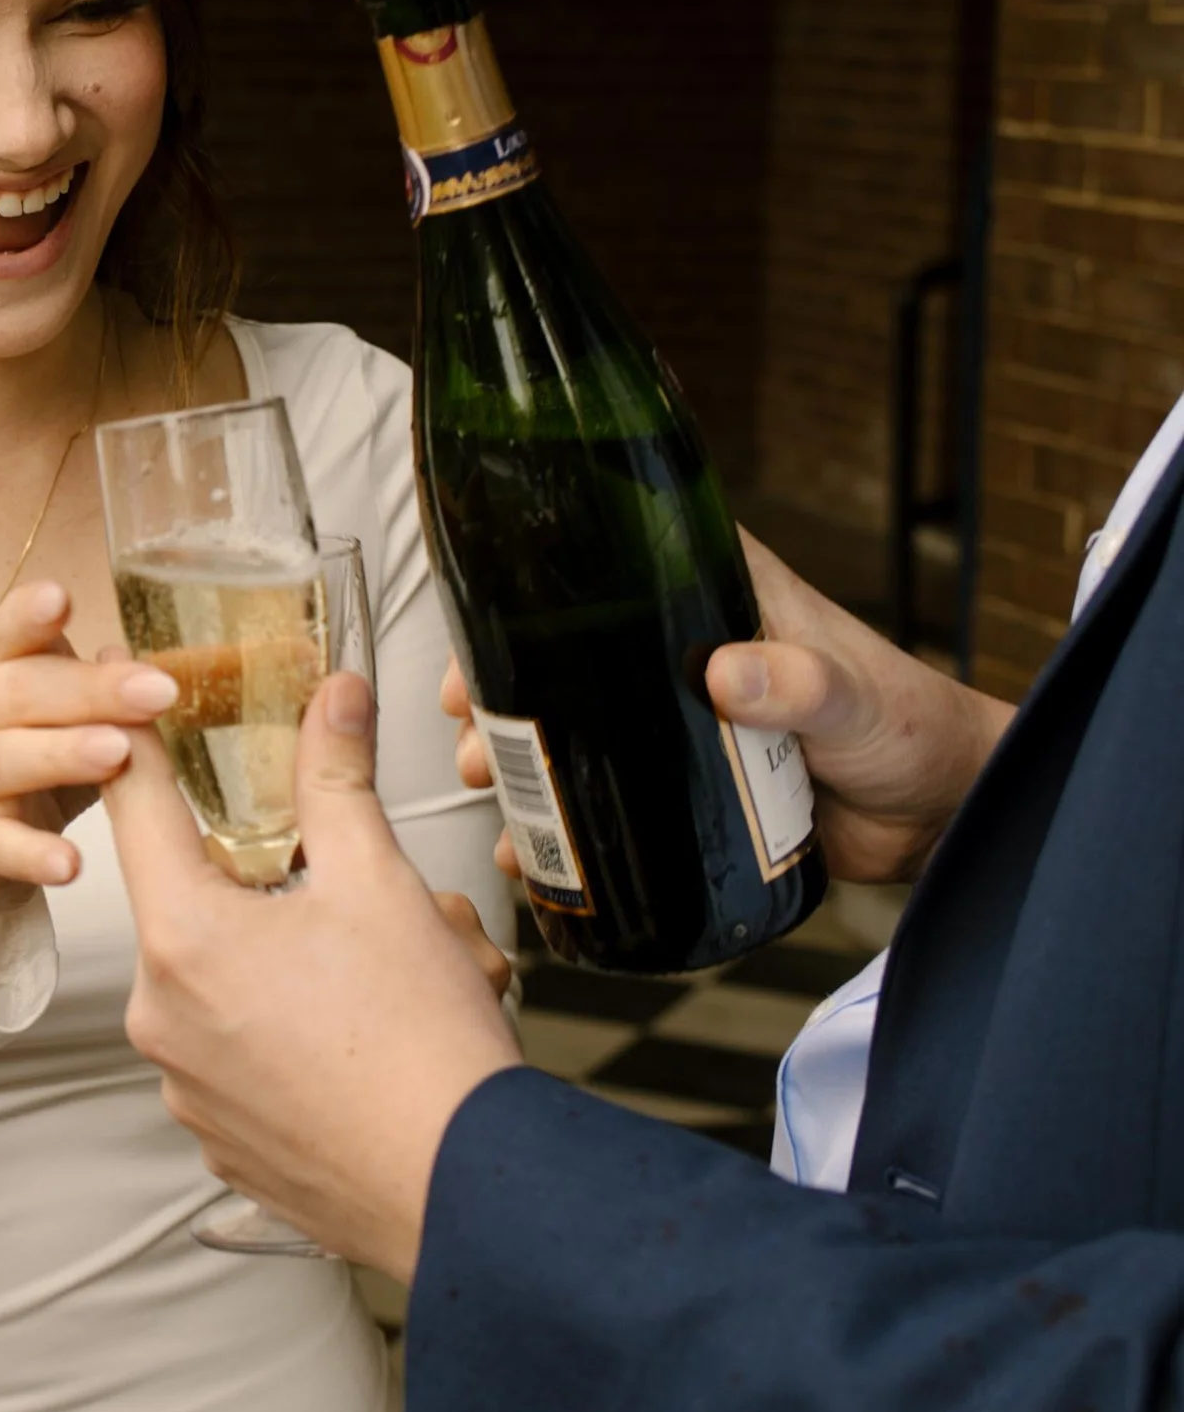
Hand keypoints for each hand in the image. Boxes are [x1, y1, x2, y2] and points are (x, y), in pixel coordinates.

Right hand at [0, 579, 177, 985]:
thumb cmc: (34, 754)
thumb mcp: (65, 711)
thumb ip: (109, 688)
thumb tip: (183, 672)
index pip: (10, 631)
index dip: (31, 614)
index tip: (62, 597)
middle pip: (21, 691)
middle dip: (89, 689)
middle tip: (156, 691)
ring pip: (5, 760)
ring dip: (61, 754)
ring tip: (115, 753)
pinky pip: (0, 845)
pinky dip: (34, 854)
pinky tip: (71, 863)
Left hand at [108, 671, 523, 1279]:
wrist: (465, 1191)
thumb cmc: (423, 1049)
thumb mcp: (382, 884)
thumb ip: (339, 778)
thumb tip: (334, 698)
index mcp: (184, 938)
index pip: (134, 805)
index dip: (133, 738)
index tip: (116, 688)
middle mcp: (163, 1017)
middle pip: (200, 898)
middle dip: (287, 880)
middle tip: (370, 895)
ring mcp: (186, 1086)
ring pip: (233, 978)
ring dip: (303, 960)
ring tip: (393, 978)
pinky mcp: (219, 1138)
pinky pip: (242, 1052)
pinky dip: (296, 1033)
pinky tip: (369, 1040)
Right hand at [440, 530, 1014, 891]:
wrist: (940, 817)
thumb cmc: (912, 730)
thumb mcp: (855, 702)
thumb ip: (802, 686)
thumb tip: (729, 674)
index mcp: (722, 593)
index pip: (612, 558)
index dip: (535, 584)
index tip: (479, 626)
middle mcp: (688, 646)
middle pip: (571, 649)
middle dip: (506, 685)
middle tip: (471, 727)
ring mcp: (681, 717)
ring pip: (580, 724)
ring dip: (525, 755)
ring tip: (488, 785)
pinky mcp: (687, 784)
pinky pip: (612, 795)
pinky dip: (566, 823)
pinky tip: (528, 853)